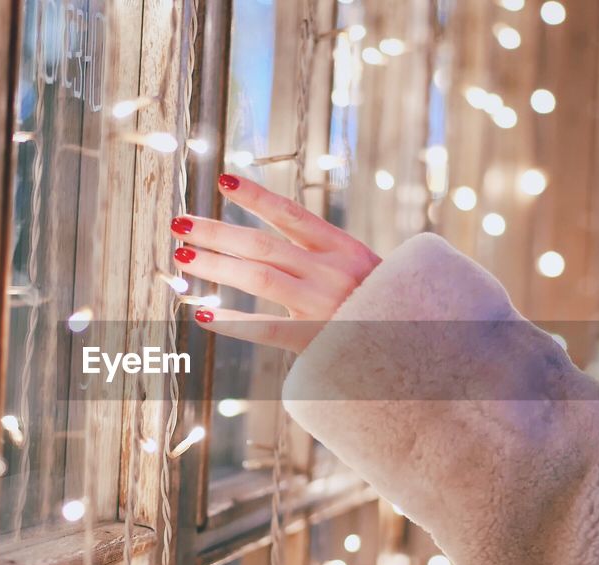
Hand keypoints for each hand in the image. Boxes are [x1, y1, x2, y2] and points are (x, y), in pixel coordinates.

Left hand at [172, 173, 380, 352]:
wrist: (418, 350)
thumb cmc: (387, 308)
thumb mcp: (366, 272)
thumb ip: (325, 258)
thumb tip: (275, 244)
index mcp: (344, 249)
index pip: (292, 214)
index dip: (256, 196)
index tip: (223, 180)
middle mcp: (330, 271)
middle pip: (261, 244)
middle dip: (216, 231)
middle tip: (180, 222)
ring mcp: (320, 304)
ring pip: (257, 276)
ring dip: (215, 264)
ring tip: (182, 256)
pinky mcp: (312, 340)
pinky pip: (264, 328)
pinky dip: (232, 322)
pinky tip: (202, 315)